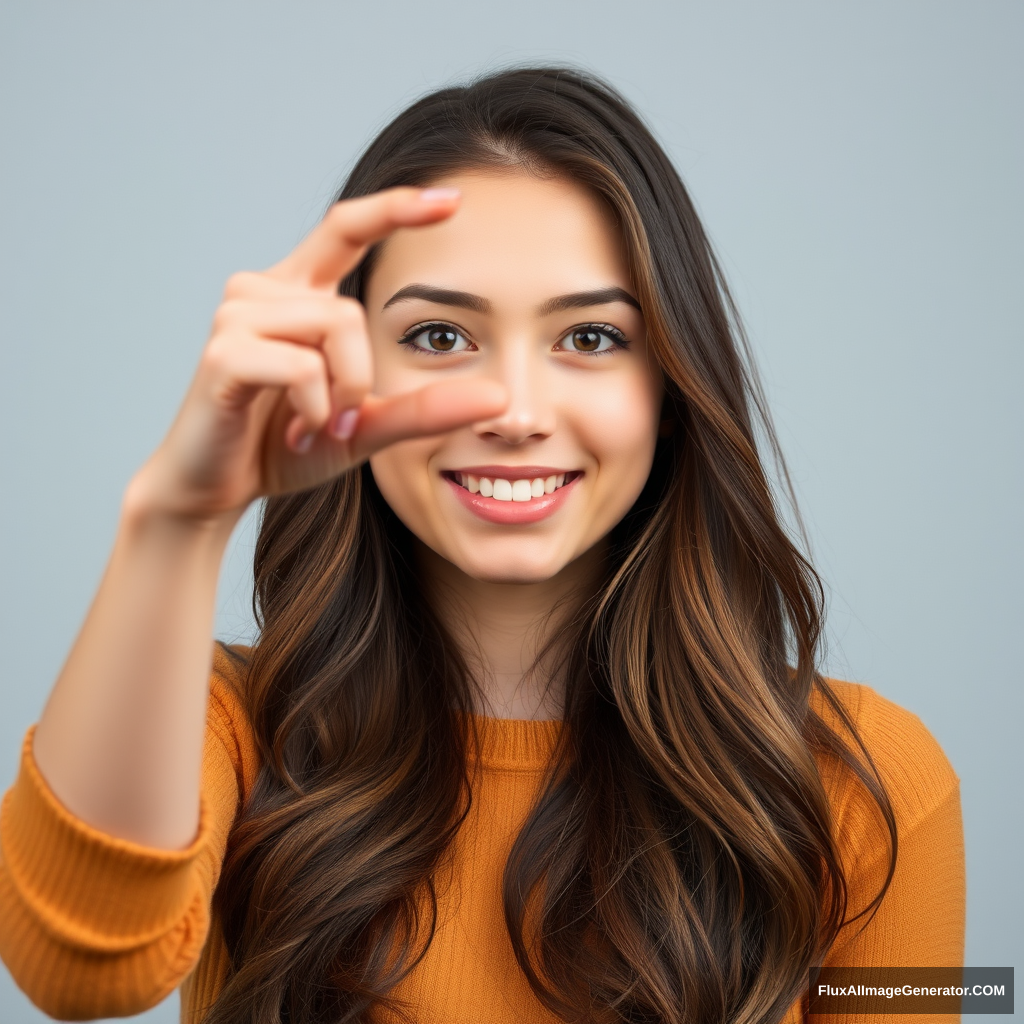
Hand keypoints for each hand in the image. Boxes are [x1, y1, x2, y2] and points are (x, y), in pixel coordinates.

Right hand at [128, 187, 506, 524]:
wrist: (216, 485)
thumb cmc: (285, 447)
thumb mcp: (368, 426)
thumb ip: (427, 409)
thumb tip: (501, 400)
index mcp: (299, 294)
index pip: (347, 228)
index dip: (395, 207)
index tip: (452, 198)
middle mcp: (263, 290)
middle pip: (351, 310)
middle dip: (360, 377)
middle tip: (335, 421)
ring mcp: (237, 316)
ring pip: (332, 328)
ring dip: (338, 393)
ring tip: (309, 425)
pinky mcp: (223, 353)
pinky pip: (301, 366)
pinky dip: (313, 407)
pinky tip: (294, 431)